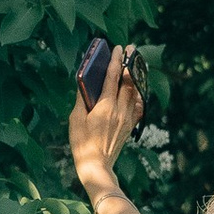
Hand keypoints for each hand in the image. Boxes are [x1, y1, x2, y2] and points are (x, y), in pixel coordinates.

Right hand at [68, 45, 143, 207]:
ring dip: (134, 77)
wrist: (96, 165)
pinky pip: (137, 107)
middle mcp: (120, 110)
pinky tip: (136, 90)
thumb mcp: (75, 119)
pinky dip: (137, 95)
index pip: (113, 77)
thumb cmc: (81, 143)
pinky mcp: (129, 126)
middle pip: (128, 82)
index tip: (118, 48)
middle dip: (129, 64)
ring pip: (134, 92)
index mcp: (105, 106)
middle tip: (131, 50)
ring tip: (134, 65)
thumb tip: (84, 84)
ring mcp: (127, 118)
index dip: (116, 60)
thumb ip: (81, 99)